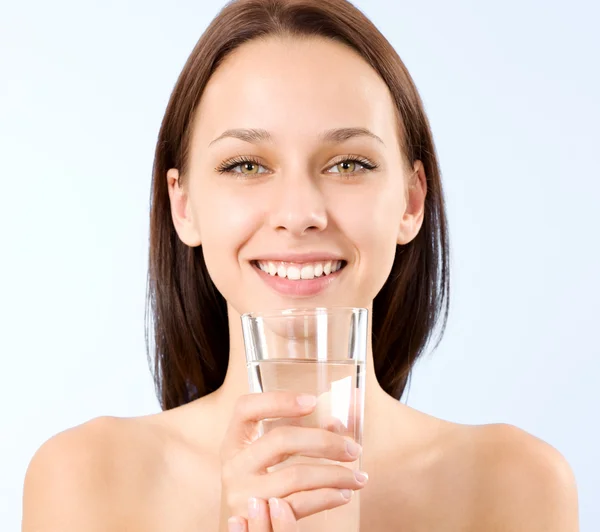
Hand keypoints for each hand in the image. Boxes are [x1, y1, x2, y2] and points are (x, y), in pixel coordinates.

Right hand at [218, 391, 366, 530]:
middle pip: (280, 440)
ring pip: (295, 475)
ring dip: (334, 475)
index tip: (312, 401)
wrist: (250, 528)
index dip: (278, 400)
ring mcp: (243, 494)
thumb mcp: (271, 453)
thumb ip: (302, 429)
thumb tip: (343, 415)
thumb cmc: (265, 479)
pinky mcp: (258, 520)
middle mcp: (234, 466)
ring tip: (357, 476)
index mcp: (234, 440)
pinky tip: (343, 493)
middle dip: (323, 441)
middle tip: (353, 448)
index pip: (246, 408)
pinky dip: (326, 497)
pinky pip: (298, 504)